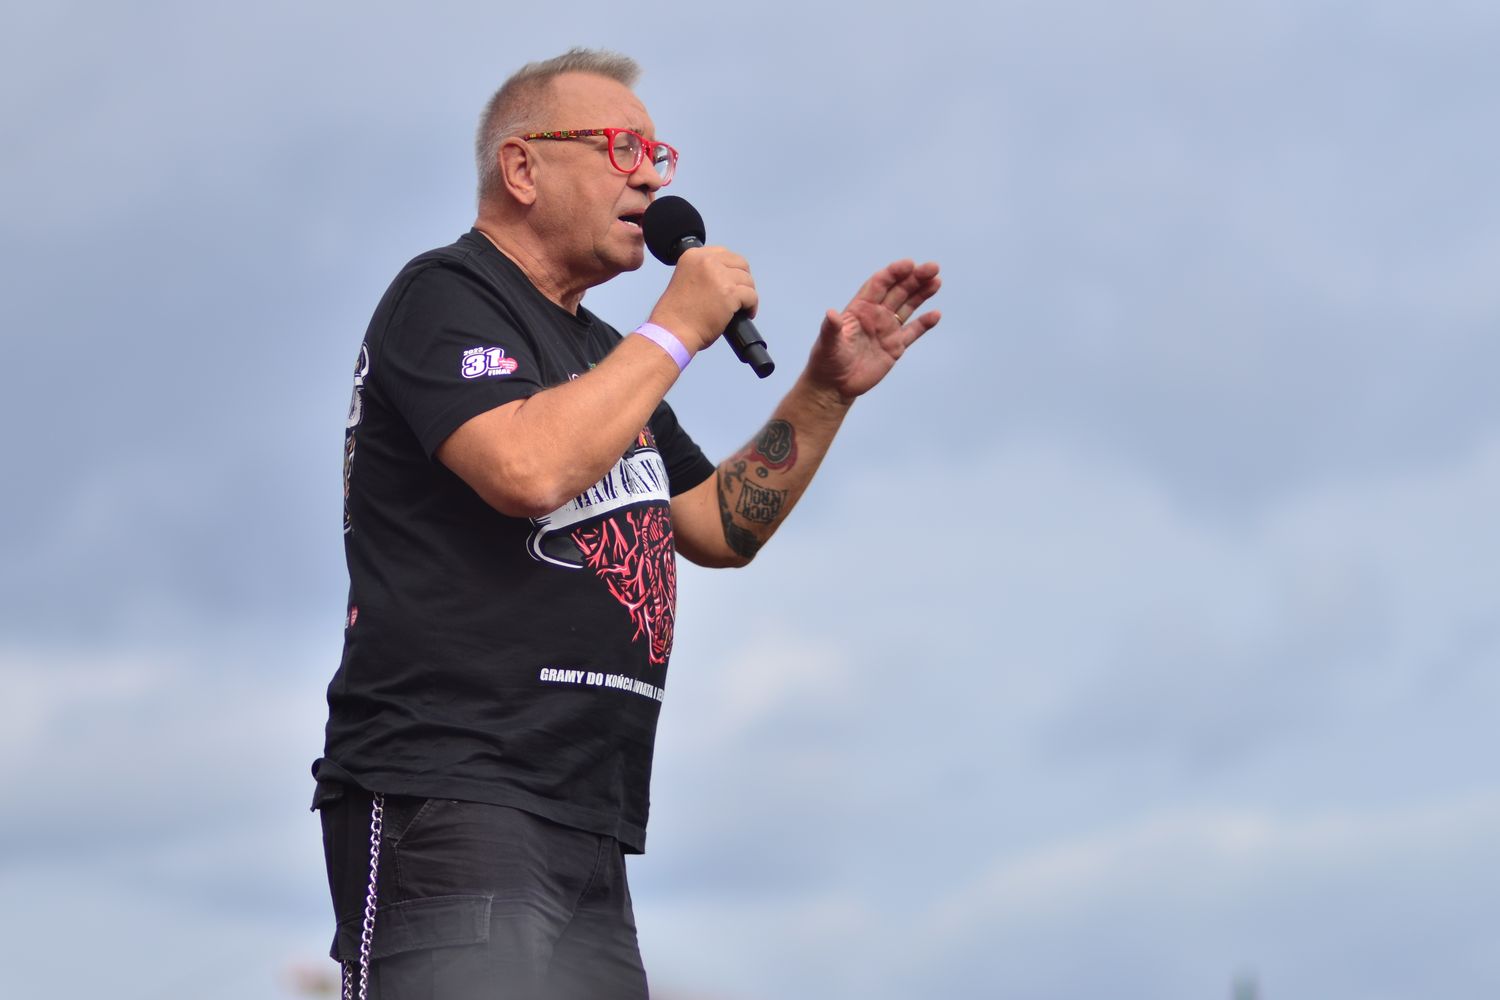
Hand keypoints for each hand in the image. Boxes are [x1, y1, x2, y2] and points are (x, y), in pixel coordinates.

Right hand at [648, 246, 757, 352]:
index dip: (731, 269)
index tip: (730, 282)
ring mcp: (719, 276)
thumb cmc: (676, 314)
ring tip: (741, 307)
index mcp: (693, 256)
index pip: (723, 253)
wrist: (672, 331)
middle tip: (738, 295)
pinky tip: (746, 314)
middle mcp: (706, 261)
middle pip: (740, 263)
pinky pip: (752, 296)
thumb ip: (703, 272)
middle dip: (742, 280)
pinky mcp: (729, 293)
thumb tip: (727, 276)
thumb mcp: (686, 279)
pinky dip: (751, 306)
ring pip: (748, 280)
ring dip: (747, 294)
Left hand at [806, 260, 941, 402]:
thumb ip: (832, 328)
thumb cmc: (826, 361)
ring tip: (936, 282)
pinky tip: (935, 314)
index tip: (909, 264)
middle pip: (898, 291)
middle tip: (933, 268)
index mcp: (860, 308)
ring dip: (922, 294)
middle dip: (915, 278)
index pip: (879, 284)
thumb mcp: (827, 344)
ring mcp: (887, 329)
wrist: (835, 385)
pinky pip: (913, 332)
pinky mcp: (895, 347)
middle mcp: (876, 315)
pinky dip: (924, 323)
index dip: (894, 273)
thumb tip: (831, 314)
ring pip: (908, 306)